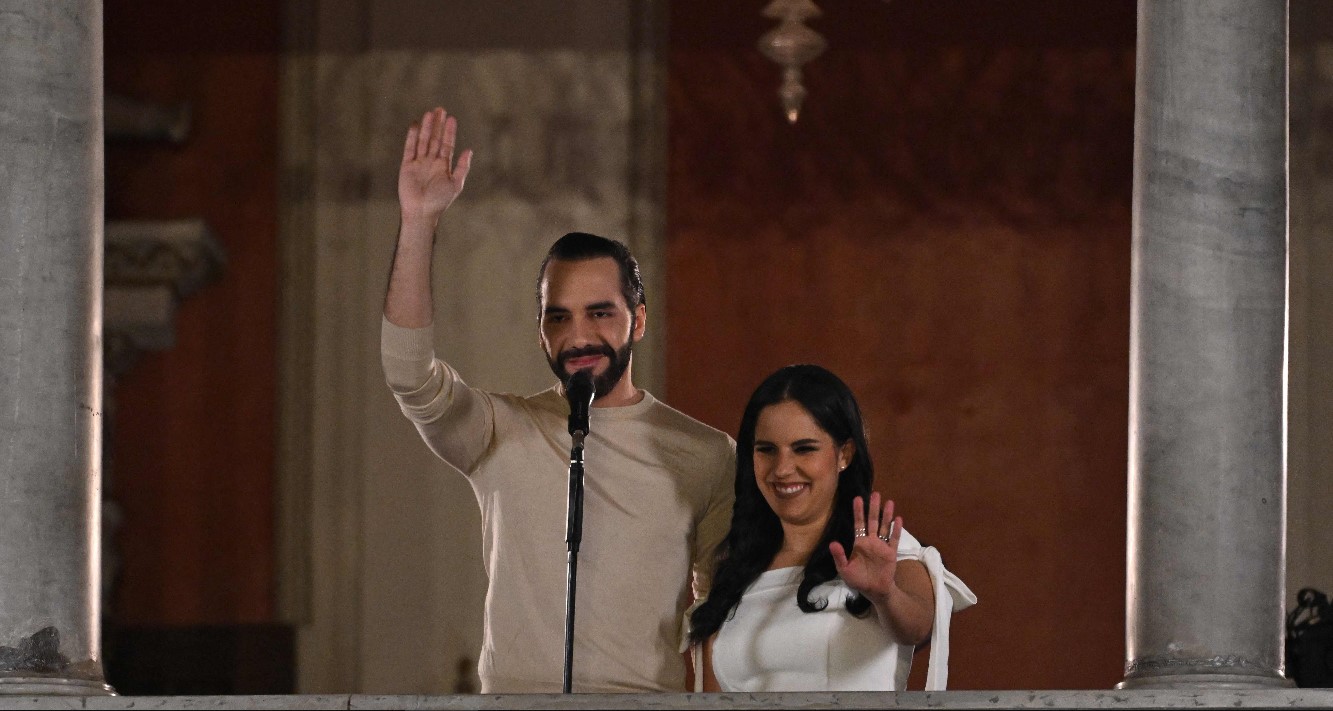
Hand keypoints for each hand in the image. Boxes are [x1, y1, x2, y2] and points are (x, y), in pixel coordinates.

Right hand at [398, 107, 472, 225]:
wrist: (422, 211)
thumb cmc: (440, 201)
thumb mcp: (456, 184)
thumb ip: (462, 167)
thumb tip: (469, 151)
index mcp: (443, 165)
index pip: (447, 144)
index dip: (449, 132)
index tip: (452, 118)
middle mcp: (431, 162)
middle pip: (434, 139)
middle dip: (438, 125)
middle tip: (441, 109)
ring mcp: (419, 162)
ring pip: (423, 140)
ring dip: (426, 127)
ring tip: (430, 113)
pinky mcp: (407, 165)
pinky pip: (409, 148)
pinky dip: (412, 137)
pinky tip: (415, 125)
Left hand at [830, 492, 901, 602]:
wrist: (875, 591)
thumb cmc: (858, 580)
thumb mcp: (845, 569)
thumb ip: (839, 556)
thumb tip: (832, 542)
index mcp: (859, 543)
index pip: (858, 523)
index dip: (858, 511)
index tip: (858, 498)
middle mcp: (871, 541)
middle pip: (872, 521)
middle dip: (873, 508)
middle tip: (875, 493)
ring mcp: (882, 546)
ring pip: (884, 527)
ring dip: (887, 515)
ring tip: (889, 502)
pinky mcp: (891, 552)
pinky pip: (894, 539)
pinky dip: (896, 530)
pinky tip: (898, 519)